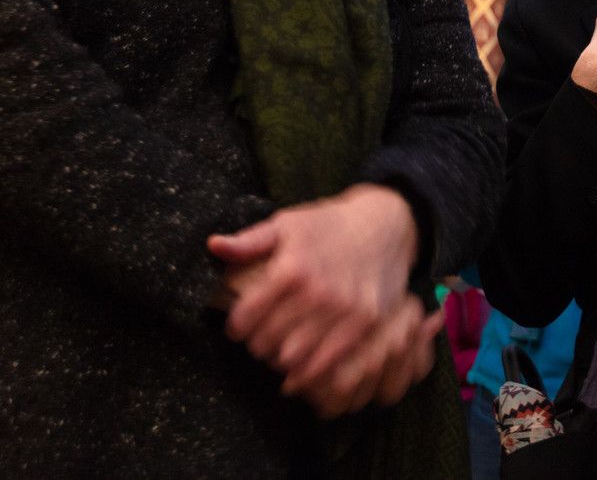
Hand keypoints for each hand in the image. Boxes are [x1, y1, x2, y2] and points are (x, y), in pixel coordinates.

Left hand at [208, 183, 425, 410]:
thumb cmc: (328, 225)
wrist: (383, 225)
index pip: (245, 318)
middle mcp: (317, 292)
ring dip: (281, 359)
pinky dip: (310, 372)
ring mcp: (344, 310)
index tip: (239, 326)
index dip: (236, 327)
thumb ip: (248, 241)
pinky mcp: (365, 323)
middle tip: (260, 339)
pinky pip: (328, 364)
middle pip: (267, 342)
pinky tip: (302, 367)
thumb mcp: (287, 224)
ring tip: (281, 350)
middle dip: (258, 344)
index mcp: (291, 268)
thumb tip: (213, 246)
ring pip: (294, 358)